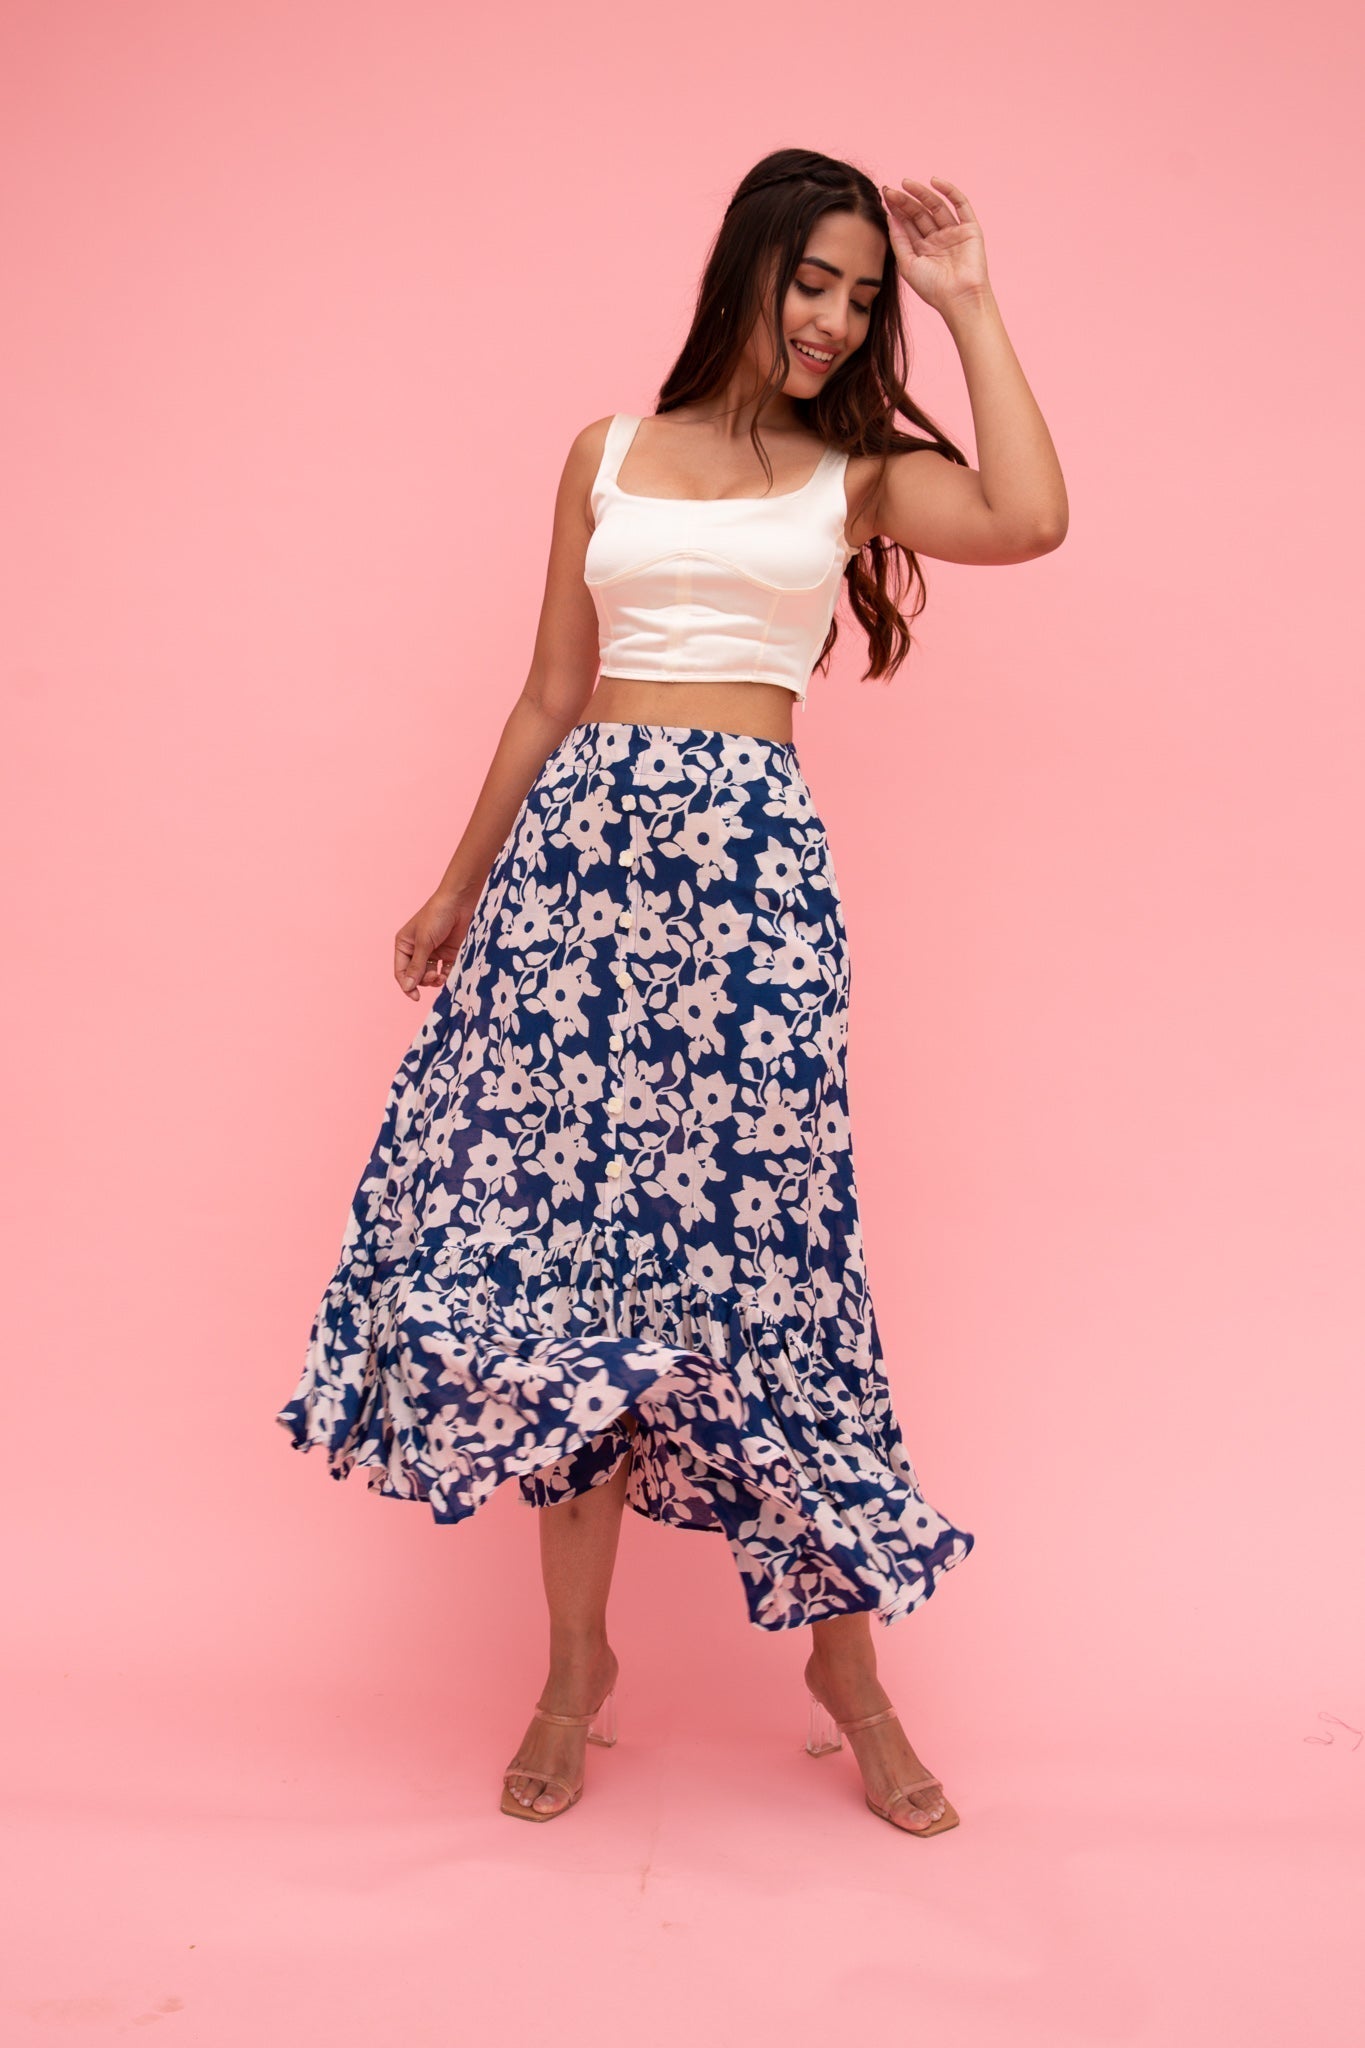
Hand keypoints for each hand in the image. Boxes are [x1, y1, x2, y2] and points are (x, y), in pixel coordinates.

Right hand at [394, 889, 475, 998]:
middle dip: (424, 980)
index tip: (415, 996)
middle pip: (416, 975)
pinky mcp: (449, 953)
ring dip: (435, 980)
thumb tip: (408, 987)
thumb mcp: (424, 942)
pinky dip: (446, 975)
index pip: (401, 971)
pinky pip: (445, 970)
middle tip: (434, 977)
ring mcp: (433, 952)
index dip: (407, 985)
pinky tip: (448, 975)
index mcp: (404, 945)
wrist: (460, 902)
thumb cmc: (437, 916)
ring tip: (441, 977)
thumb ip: (417, 966)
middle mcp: (417, 949)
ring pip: (430, 975)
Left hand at [880, 176, 989, 313]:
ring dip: (922, 193)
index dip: (896, 210)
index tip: (884, 196)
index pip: (907, 224)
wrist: (959, 297)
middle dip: (904, 201)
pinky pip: (961, 204)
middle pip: (919, 213)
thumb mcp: (908, 265)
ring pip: (936, 206)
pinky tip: (934, 181)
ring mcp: (954, 233)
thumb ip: (899, 241)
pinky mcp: (970, 229)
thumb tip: (890, 217)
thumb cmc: (932, 288)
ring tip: (906, 183)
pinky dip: (949, 191)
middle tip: (890, 189)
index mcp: (922, 249)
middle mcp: (938, 239)